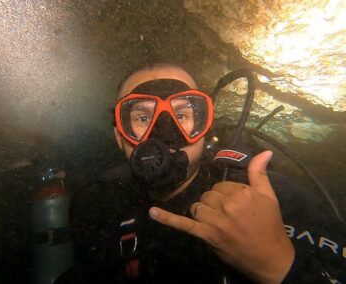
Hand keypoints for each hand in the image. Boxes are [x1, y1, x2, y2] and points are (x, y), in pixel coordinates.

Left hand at [149, 151, 294, 283]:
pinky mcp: (206, 236)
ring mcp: (215, 222)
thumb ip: (260, 173)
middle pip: (208, 195)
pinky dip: (167, 218)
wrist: (271, 258)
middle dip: (216, 203)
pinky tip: (152, 212)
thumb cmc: (270, 225)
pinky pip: (184, 225)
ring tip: (218, 221)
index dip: (227, 194)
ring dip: (204, 212)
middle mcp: (226, 205)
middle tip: (230, 215)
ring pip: (198, 207)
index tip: (237, 204)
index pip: (221, 185)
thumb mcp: (269, 196)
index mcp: (240, 193)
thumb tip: (265, 152)